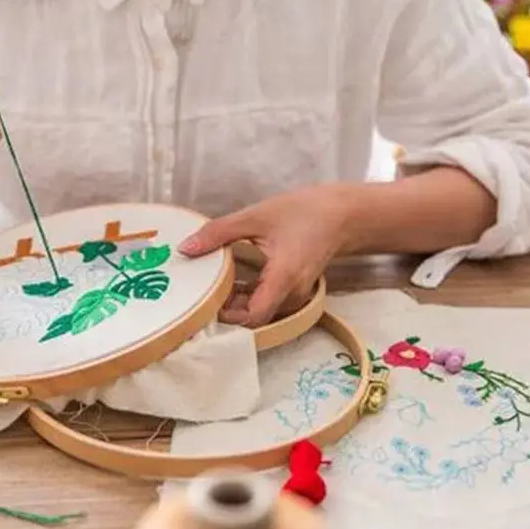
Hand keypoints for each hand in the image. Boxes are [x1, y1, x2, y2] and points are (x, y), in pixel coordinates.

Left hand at [178, 186, 356, 327]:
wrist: (343, 214)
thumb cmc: (303, 212)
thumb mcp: (255, 216)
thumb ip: (218, 233)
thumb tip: (186, 249)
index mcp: (283, 279)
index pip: (253, 316)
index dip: (226, 315)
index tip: (203, 301)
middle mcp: (291, 294)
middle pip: (253, 316)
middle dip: (225, 307)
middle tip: (199, 290)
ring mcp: (295, 295)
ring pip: (259, 310)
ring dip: (235, 301)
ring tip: (211, 282)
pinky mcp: (295, 291)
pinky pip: (268, 301)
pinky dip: (248, 294)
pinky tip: (231, 278)